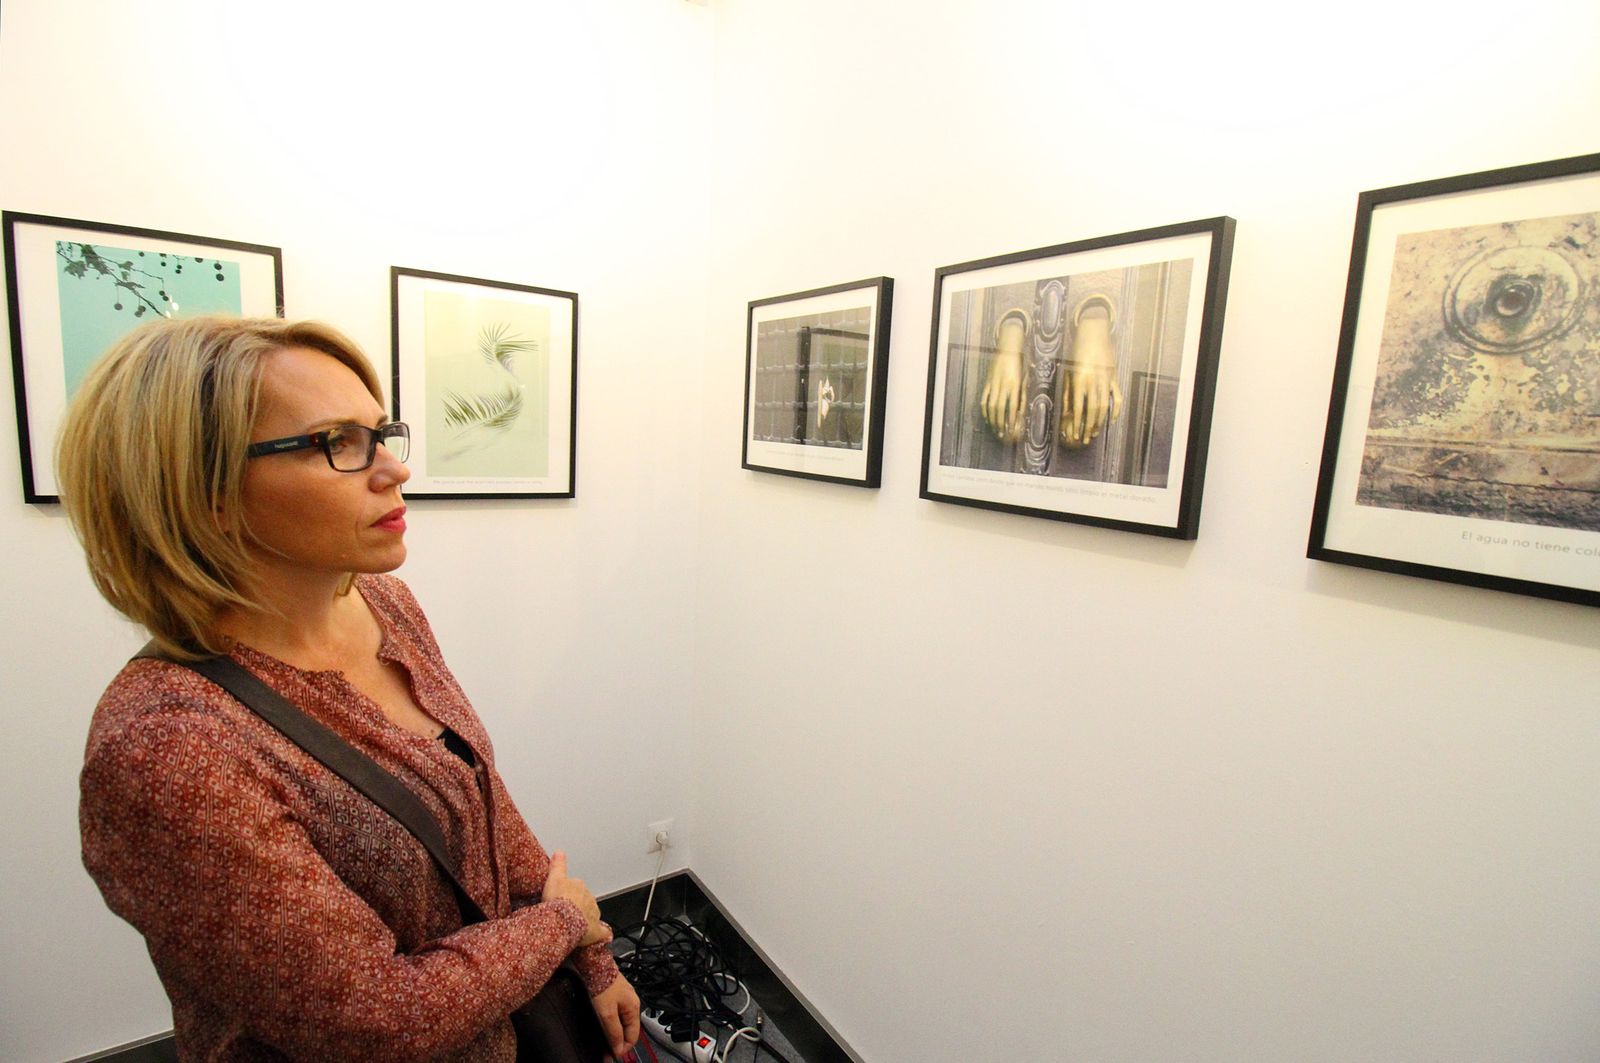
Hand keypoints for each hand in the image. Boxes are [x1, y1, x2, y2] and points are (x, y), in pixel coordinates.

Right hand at [543, 851, 607, 946]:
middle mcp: (589, 899)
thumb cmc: (557, 900)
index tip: (562, 898)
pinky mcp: (596, 930)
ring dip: (586, 919)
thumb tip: (560, 851)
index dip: (569, 893)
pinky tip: (603, 936)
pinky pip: (601, 932)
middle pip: (584, 901)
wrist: (563, 919)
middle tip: (565, 914)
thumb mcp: (553, 878)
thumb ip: (557, 865)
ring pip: (591, 915)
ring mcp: (593, 914)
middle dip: (578, 906)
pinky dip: (602, 934)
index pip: (576, 887)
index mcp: (579, 886)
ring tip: (574, 927)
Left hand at [592, 973, 640, 1061]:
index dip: (623, 1048)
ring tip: (603, 1041)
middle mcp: (632, 1004)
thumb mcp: (607, 1013)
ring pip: (622, 1023)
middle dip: (618, 1042)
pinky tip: (603, 1026)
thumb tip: (619, 1048)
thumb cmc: (603, 984)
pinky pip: (617, 1015)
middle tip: (605, 1051)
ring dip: (614, 1034)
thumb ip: (614, 1032)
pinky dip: (611, 1024)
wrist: (595, 963)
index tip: (611, 1055)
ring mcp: (625, 999)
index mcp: (634, 1009)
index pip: (633, 1037)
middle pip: (628, 1030)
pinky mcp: (616, 995)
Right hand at [981, 318, 1026, 442]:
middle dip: (1000, 423)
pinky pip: (984, 398)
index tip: (1012, 430)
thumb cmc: (1019, 364)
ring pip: (991, 405)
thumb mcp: (1024, 379)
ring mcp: (994, 384)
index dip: (1011, 420)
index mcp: (1014, 385)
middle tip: (1001, 433)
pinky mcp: (988, 382)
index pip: (1012, 407)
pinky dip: (985, 409)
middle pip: (1000, 409)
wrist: (1008, 349)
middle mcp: (1003, 386)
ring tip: (994, 428)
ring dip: (992, 419)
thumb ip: (1021, 394)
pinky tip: (987, 417)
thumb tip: (1020, 410)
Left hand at [1060, 313, 1120, 447]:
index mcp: (1079, 380)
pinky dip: (1116, 409)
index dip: (1077, 423)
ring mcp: (1106, 380)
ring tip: (1095, 433)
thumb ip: (1068, 391)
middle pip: (1092, 410)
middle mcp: (1093, 382)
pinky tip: (1113, 420)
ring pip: (1105, 406)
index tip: (1075, 434)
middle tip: (1085, 439)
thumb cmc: (1077, 353)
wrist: (1093, 334)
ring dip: (1100, 422)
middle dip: (1088, 427)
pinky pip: (1117, 397)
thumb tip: (1066, 411)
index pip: (1078, 408)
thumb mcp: (1068, 371)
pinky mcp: (1114, 377)